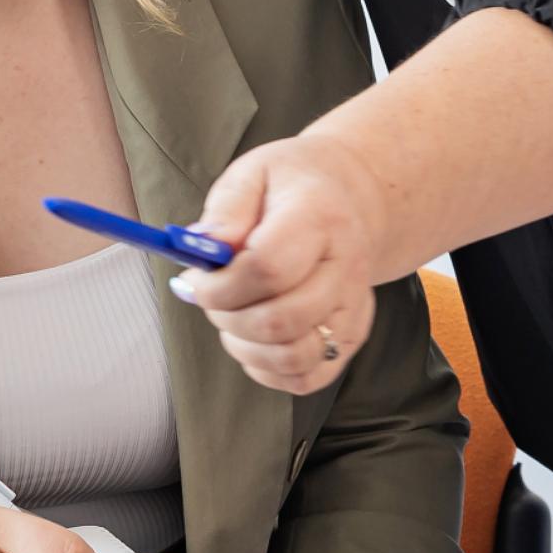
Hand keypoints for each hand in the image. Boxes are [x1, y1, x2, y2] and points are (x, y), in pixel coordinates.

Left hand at [174, 135, 388, 393]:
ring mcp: (354, 308)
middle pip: (281, 321)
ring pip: (294, 357)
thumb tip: (204, 250)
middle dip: (228, 316)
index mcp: (321, 219)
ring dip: (246, 347)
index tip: (196, 278)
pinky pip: (306, 378)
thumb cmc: (293, 186)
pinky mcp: (352, 337)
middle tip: (211, 296)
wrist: (355, 196)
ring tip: (232, 316)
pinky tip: (254, 337)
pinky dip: (268, 370)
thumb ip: (226, 210)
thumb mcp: (252, 174)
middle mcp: (347, 268)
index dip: (221, 285)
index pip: (269, 268)